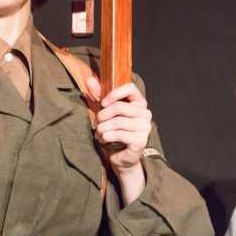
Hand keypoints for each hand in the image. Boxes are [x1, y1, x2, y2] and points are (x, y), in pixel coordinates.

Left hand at [86, 77, 151, 203]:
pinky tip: (104, 140)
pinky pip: (119, 134)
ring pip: (117, 122)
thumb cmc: (113, 132)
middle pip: (119, 107)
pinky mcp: (141, 141)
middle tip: (97, 123)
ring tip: (99, 133)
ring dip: (103, 128)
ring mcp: (145, 127)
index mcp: (139, 103)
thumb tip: (89, 79)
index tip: (103, 103)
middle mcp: (145, 113)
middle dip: (103, 116)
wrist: (120, 157)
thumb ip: (98, 95)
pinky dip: (107, 137)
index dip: (114, 94)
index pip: (130, 87)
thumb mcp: (105, 111)